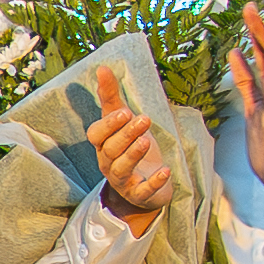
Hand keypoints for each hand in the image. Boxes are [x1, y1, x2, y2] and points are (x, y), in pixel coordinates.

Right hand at [90, 102, 179, 225]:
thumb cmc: (131, 148)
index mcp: (103, 145)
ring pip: (122, 169)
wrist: (144, 186)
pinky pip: (143, 190)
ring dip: (134, 154)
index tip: (125, 112)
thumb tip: (102, 68)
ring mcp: (123, 181)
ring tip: (147, 141)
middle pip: (111, 149)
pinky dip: (154, 182)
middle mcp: (108, 163)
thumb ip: (111, 97)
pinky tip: (166, 171)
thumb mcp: (123, 122)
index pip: (96, 135)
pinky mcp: (139, 194)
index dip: (109, 124)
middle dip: (126, 134)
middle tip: (144, 119)